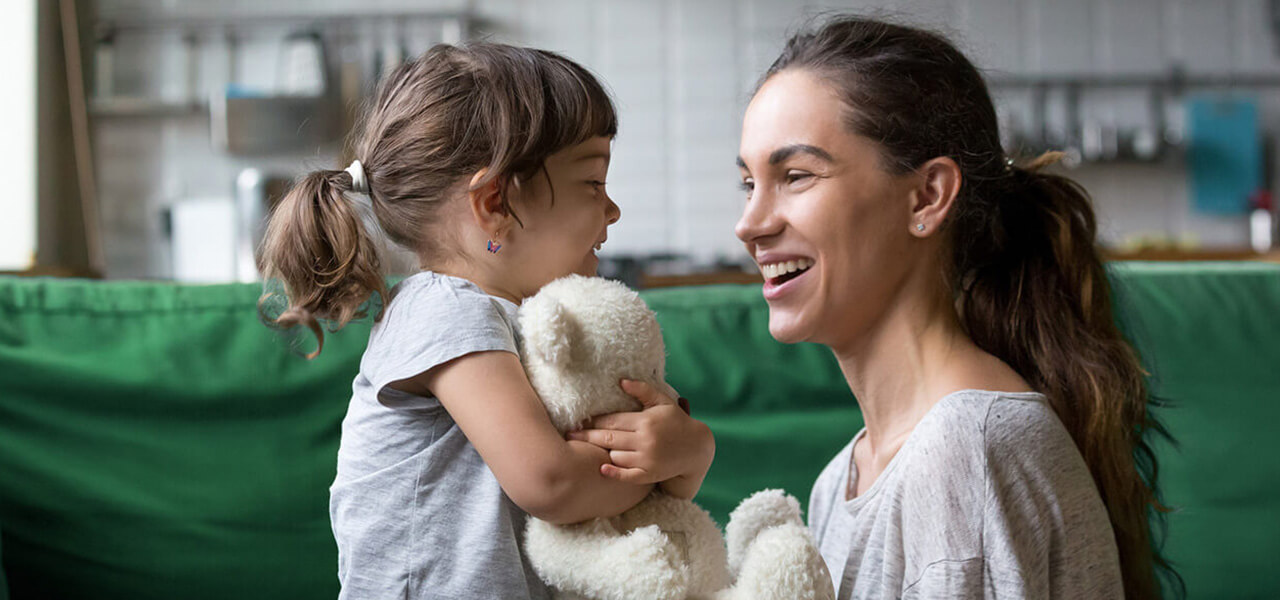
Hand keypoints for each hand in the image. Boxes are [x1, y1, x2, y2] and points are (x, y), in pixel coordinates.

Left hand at [566, 379, 714, 498]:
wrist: (696, 448)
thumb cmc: (676, 421)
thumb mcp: (663, 402)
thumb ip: (643, 390)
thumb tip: (621, 381)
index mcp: (645, 421)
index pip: (612, 420)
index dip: (594, 421)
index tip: (580, 419)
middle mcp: (645, 440)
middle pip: (608, 438)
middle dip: (587, 435)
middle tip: (570, 434)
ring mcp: (647, 459)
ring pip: (615, 455)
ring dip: (604, 451)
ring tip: (591, 447)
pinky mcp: (649, 474)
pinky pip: (626, 475)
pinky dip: (613, 472)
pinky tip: (602, 468)